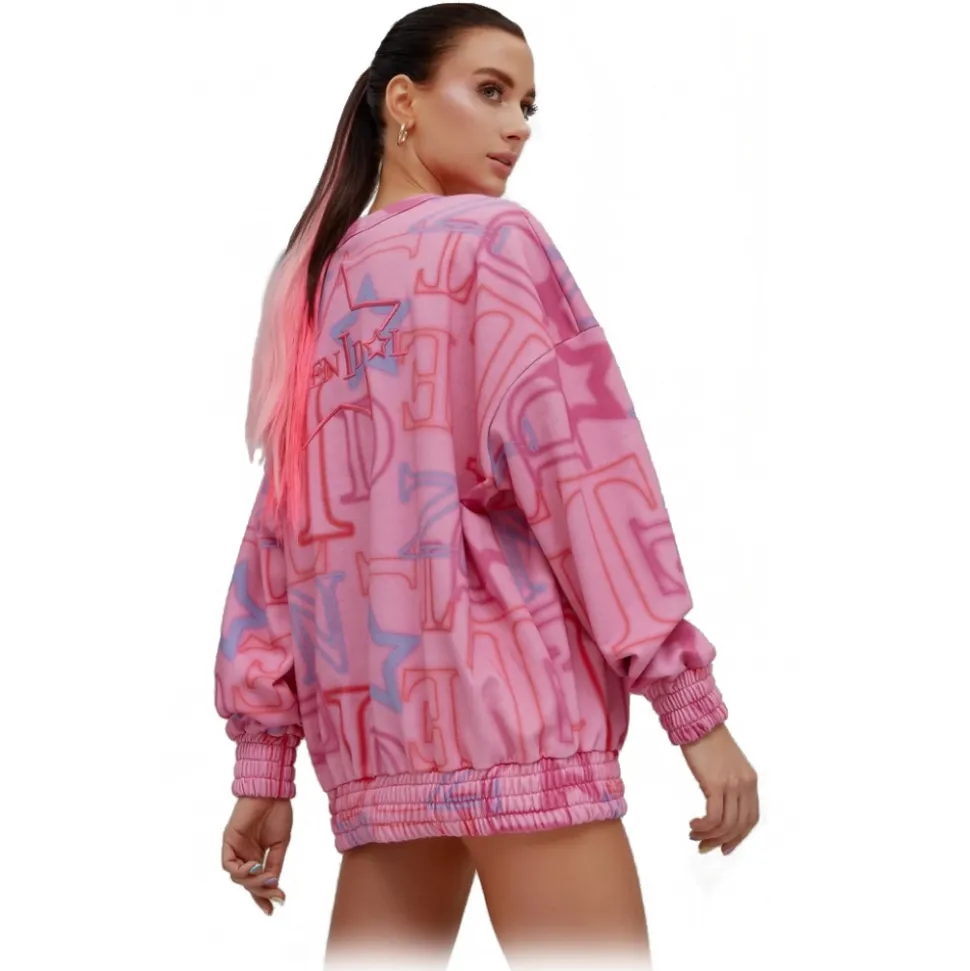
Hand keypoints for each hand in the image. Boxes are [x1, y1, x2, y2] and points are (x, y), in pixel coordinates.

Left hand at [221, 796, 292, 914]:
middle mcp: (244, 854)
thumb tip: (274, 886)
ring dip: (253, 881)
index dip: (262, 897)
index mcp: (257, 855)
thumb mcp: (281, 844)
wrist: (273, 792)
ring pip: (237, 877)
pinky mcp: (228, 841)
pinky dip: (241, 871)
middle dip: (261, 891)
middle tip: (276, 893)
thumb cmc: (278, 813)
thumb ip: (275, 864)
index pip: (256, 882)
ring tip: (268, 876)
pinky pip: (228, 864)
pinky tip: (255, 866)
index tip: (272, 910)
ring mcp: (235, 848)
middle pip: (247, 883)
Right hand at [681, 723, 758, 855]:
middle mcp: (745, 784)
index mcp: (750, 781)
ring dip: (709, 836)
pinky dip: (703, 827)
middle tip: (704, 847)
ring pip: (726, 824)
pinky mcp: (715, 783)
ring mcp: (731, 784)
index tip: (724, 847)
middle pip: (739, 825)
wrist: (697, 721)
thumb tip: (719, 808)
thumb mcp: (726, 766)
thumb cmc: (706, 741)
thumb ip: (728, 785)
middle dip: (722, 841)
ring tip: (694, 835)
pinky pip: (713, 817)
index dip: (739, 837)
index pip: (751, 818)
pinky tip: (693, 824)